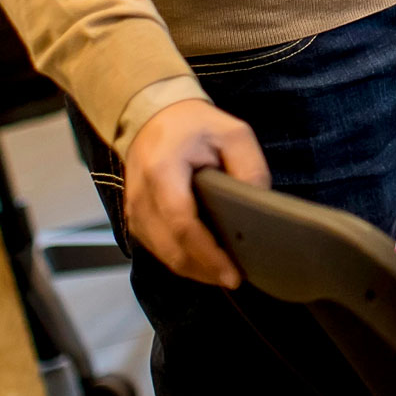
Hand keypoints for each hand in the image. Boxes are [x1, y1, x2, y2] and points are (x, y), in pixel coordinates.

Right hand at [123, 100, 270, 286]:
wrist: (154, 117)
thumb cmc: (195, 125)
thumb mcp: (233, 133)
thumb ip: (250, 167)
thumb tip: (261, 204)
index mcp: (163, 171)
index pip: (183, 224)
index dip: (208, 255)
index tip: (233, 273)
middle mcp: (141, 197)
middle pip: (172, 249)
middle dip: (205, 270)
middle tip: (236, 278)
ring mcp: (134, 212)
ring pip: (164, 255)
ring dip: (194, 270)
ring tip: (226, 273)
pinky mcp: (135, 220)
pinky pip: (158, 249)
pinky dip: (182, 260)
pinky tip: (206, 262)